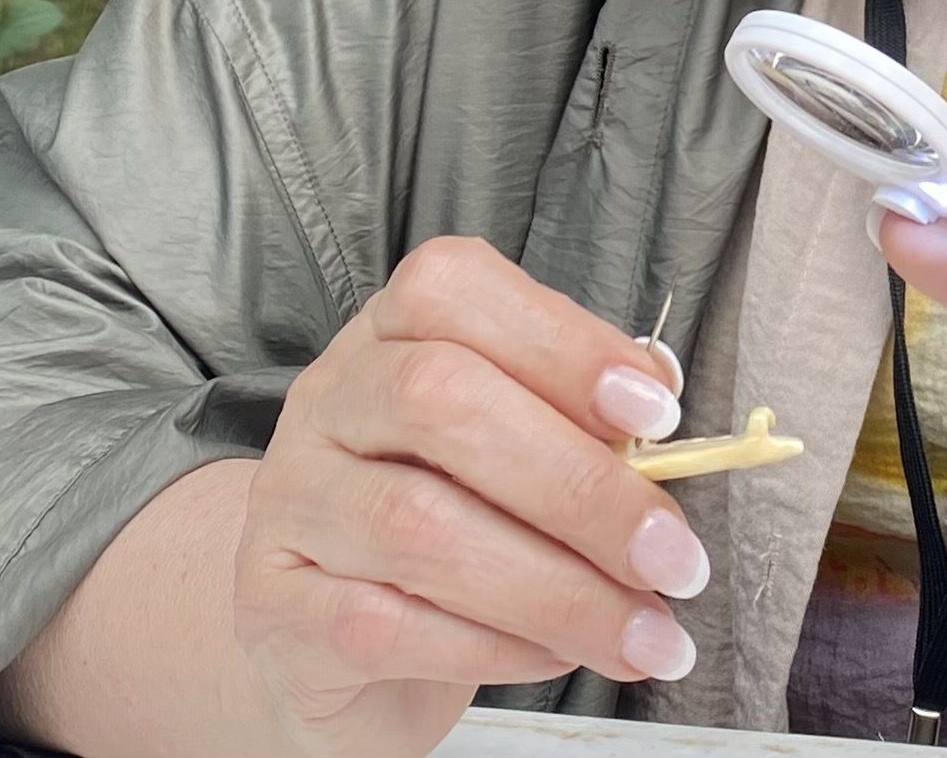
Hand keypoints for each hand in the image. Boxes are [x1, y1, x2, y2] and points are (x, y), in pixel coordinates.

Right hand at [230, 237, 711, 753]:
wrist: (325, 635)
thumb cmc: (446, 520)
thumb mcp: (510, 449)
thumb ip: (579, 424)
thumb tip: (662, 420)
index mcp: (390, 335)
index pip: (454, 291)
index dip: (562, 344)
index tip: (658, 415)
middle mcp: (329, 402)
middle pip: (441, 402)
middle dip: (579, 486)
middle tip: (671, 557)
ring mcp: (290, 504)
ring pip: (417, 526)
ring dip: (557, 588)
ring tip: (642, 633)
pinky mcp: (275, 610)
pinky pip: (384, 625)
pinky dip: (493, 645)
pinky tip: (556, 655)